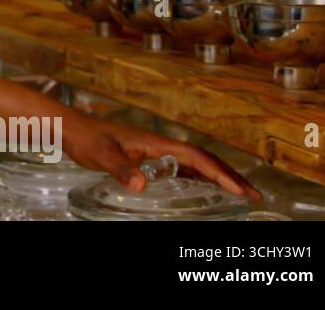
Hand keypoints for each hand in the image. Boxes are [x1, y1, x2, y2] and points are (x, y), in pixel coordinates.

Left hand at [62, 114, 261, 201]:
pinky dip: (199, 177)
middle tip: (253, 195)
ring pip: (195, 163)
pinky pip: (181, 167)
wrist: (71, 128)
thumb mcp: (102, 156)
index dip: (219, 173)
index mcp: (156, 142)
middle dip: (230, 176)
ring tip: (240, 193)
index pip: (196, 157)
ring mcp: (156, 150)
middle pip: (203, 159)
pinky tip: (203, 188)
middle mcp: (161, 144)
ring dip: (218, 176)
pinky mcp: (148, 156)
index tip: (239, 189)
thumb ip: (121, 168)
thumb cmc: (86, 138)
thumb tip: (142, 184)